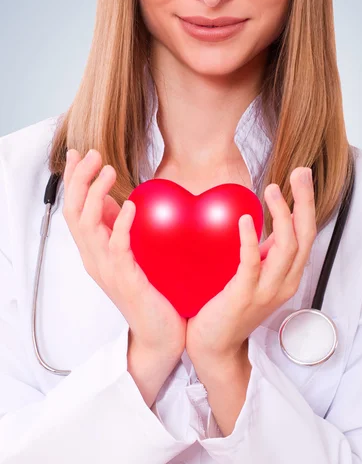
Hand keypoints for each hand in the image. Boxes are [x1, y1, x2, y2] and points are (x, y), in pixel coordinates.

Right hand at [62, 148, 186, 361]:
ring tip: (108, 170)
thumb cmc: (148, 292)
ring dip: (94, 194)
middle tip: (93, 155)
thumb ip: (115, 228)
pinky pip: (116, 246)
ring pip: (86, 225)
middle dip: (79, 180)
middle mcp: (93, 258)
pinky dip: (120, 223)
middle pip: (73, 212)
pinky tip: (129, 205)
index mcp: (94, 250)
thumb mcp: (128, 254)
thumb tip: (111, 199)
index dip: (74, 181)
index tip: (80, 154)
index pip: (74, 209)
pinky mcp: (124, 278)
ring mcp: (106, 269)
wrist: (160, 334)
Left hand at [185, 167, 316, 363]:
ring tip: (273, 190)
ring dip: (283, 215)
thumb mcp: (256, 275)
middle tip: (300, 173)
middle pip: (304, 236)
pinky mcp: (244, 295)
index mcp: (288, 275)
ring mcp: (266, 290)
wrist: (215, 345)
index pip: (306, 234)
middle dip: (305, 202)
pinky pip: (252, 263)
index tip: (302, 177)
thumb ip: (266, 253)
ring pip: (287, 247)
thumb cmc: (232, 306)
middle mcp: (284, 281)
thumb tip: (267, 224)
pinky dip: (250, 240)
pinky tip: (243, 220)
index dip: (307, 205)